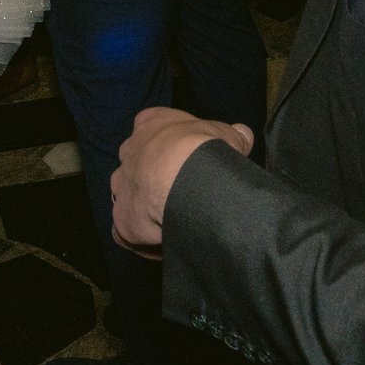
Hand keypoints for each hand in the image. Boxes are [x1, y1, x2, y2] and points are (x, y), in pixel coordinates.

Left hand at [110, 107, 255, 257]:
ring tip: (172, 217)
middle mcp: (129, 151)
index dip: (168, 146)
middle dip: (153, 176)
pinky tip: (162, 241)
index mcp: (150, 124)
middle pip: (137, 164)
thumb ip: (233, 135)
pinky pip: (124, 230)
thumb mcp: (228, 135)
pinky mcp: (121, 217)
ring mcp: (121, 184)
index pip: (151, 128)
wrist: (186, 177)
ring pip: (129, 194)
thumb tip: (242, 133)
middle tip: (181, 192)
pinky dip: (140, 237)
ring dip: (145, 205)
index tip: (186, 159)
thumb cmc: (205, 149)